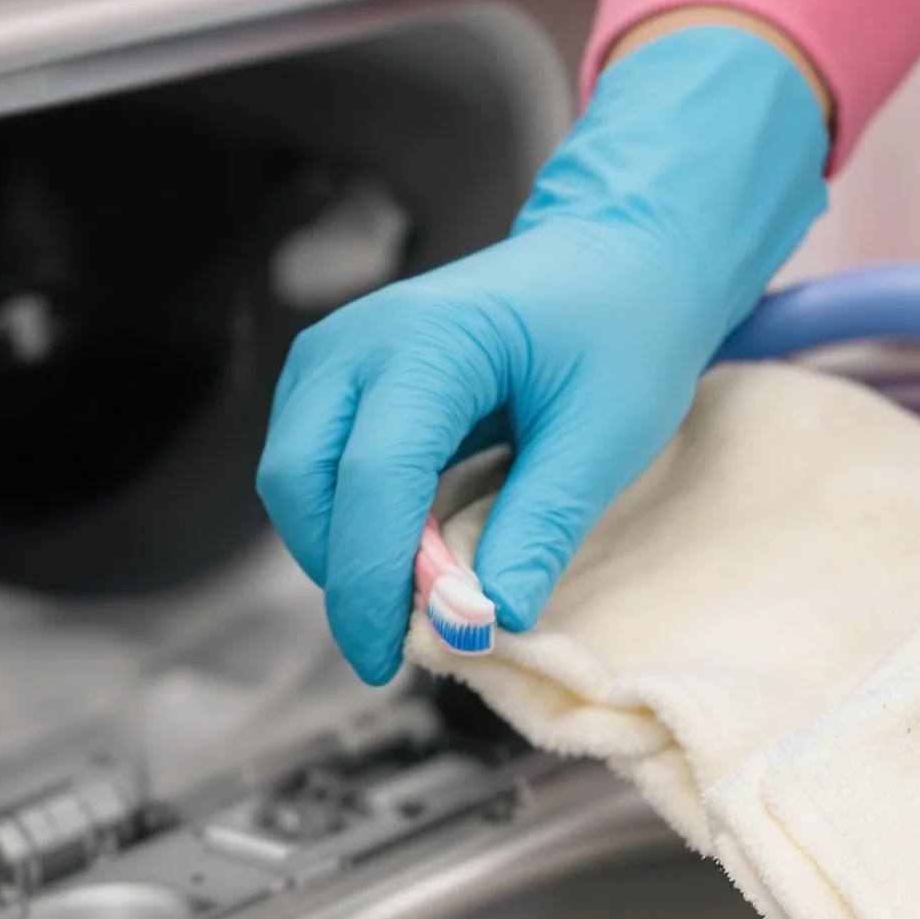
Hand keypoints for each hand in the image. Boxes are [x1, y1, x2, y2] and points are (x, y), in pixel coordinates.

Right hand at [256, 27, 827, 680]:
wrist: (619, 260)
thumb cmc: (624, 332)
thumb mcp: (606, 435)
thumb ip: (540, 526)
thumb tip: (490, 619)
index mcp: (427, 341)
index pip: (372, 481)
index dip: (375, 582)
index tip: (394, 659)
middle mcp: (358, 339)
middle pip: (302, 483)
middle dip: (343, 575)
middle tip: (406, 645)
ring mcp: (338, 354)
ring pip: (295, 481)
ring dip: (340, 551)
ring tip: (419, 602)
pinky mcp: (340, 378)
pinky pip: (315, 467)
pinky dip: (347, 522)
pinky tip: (407, 558)